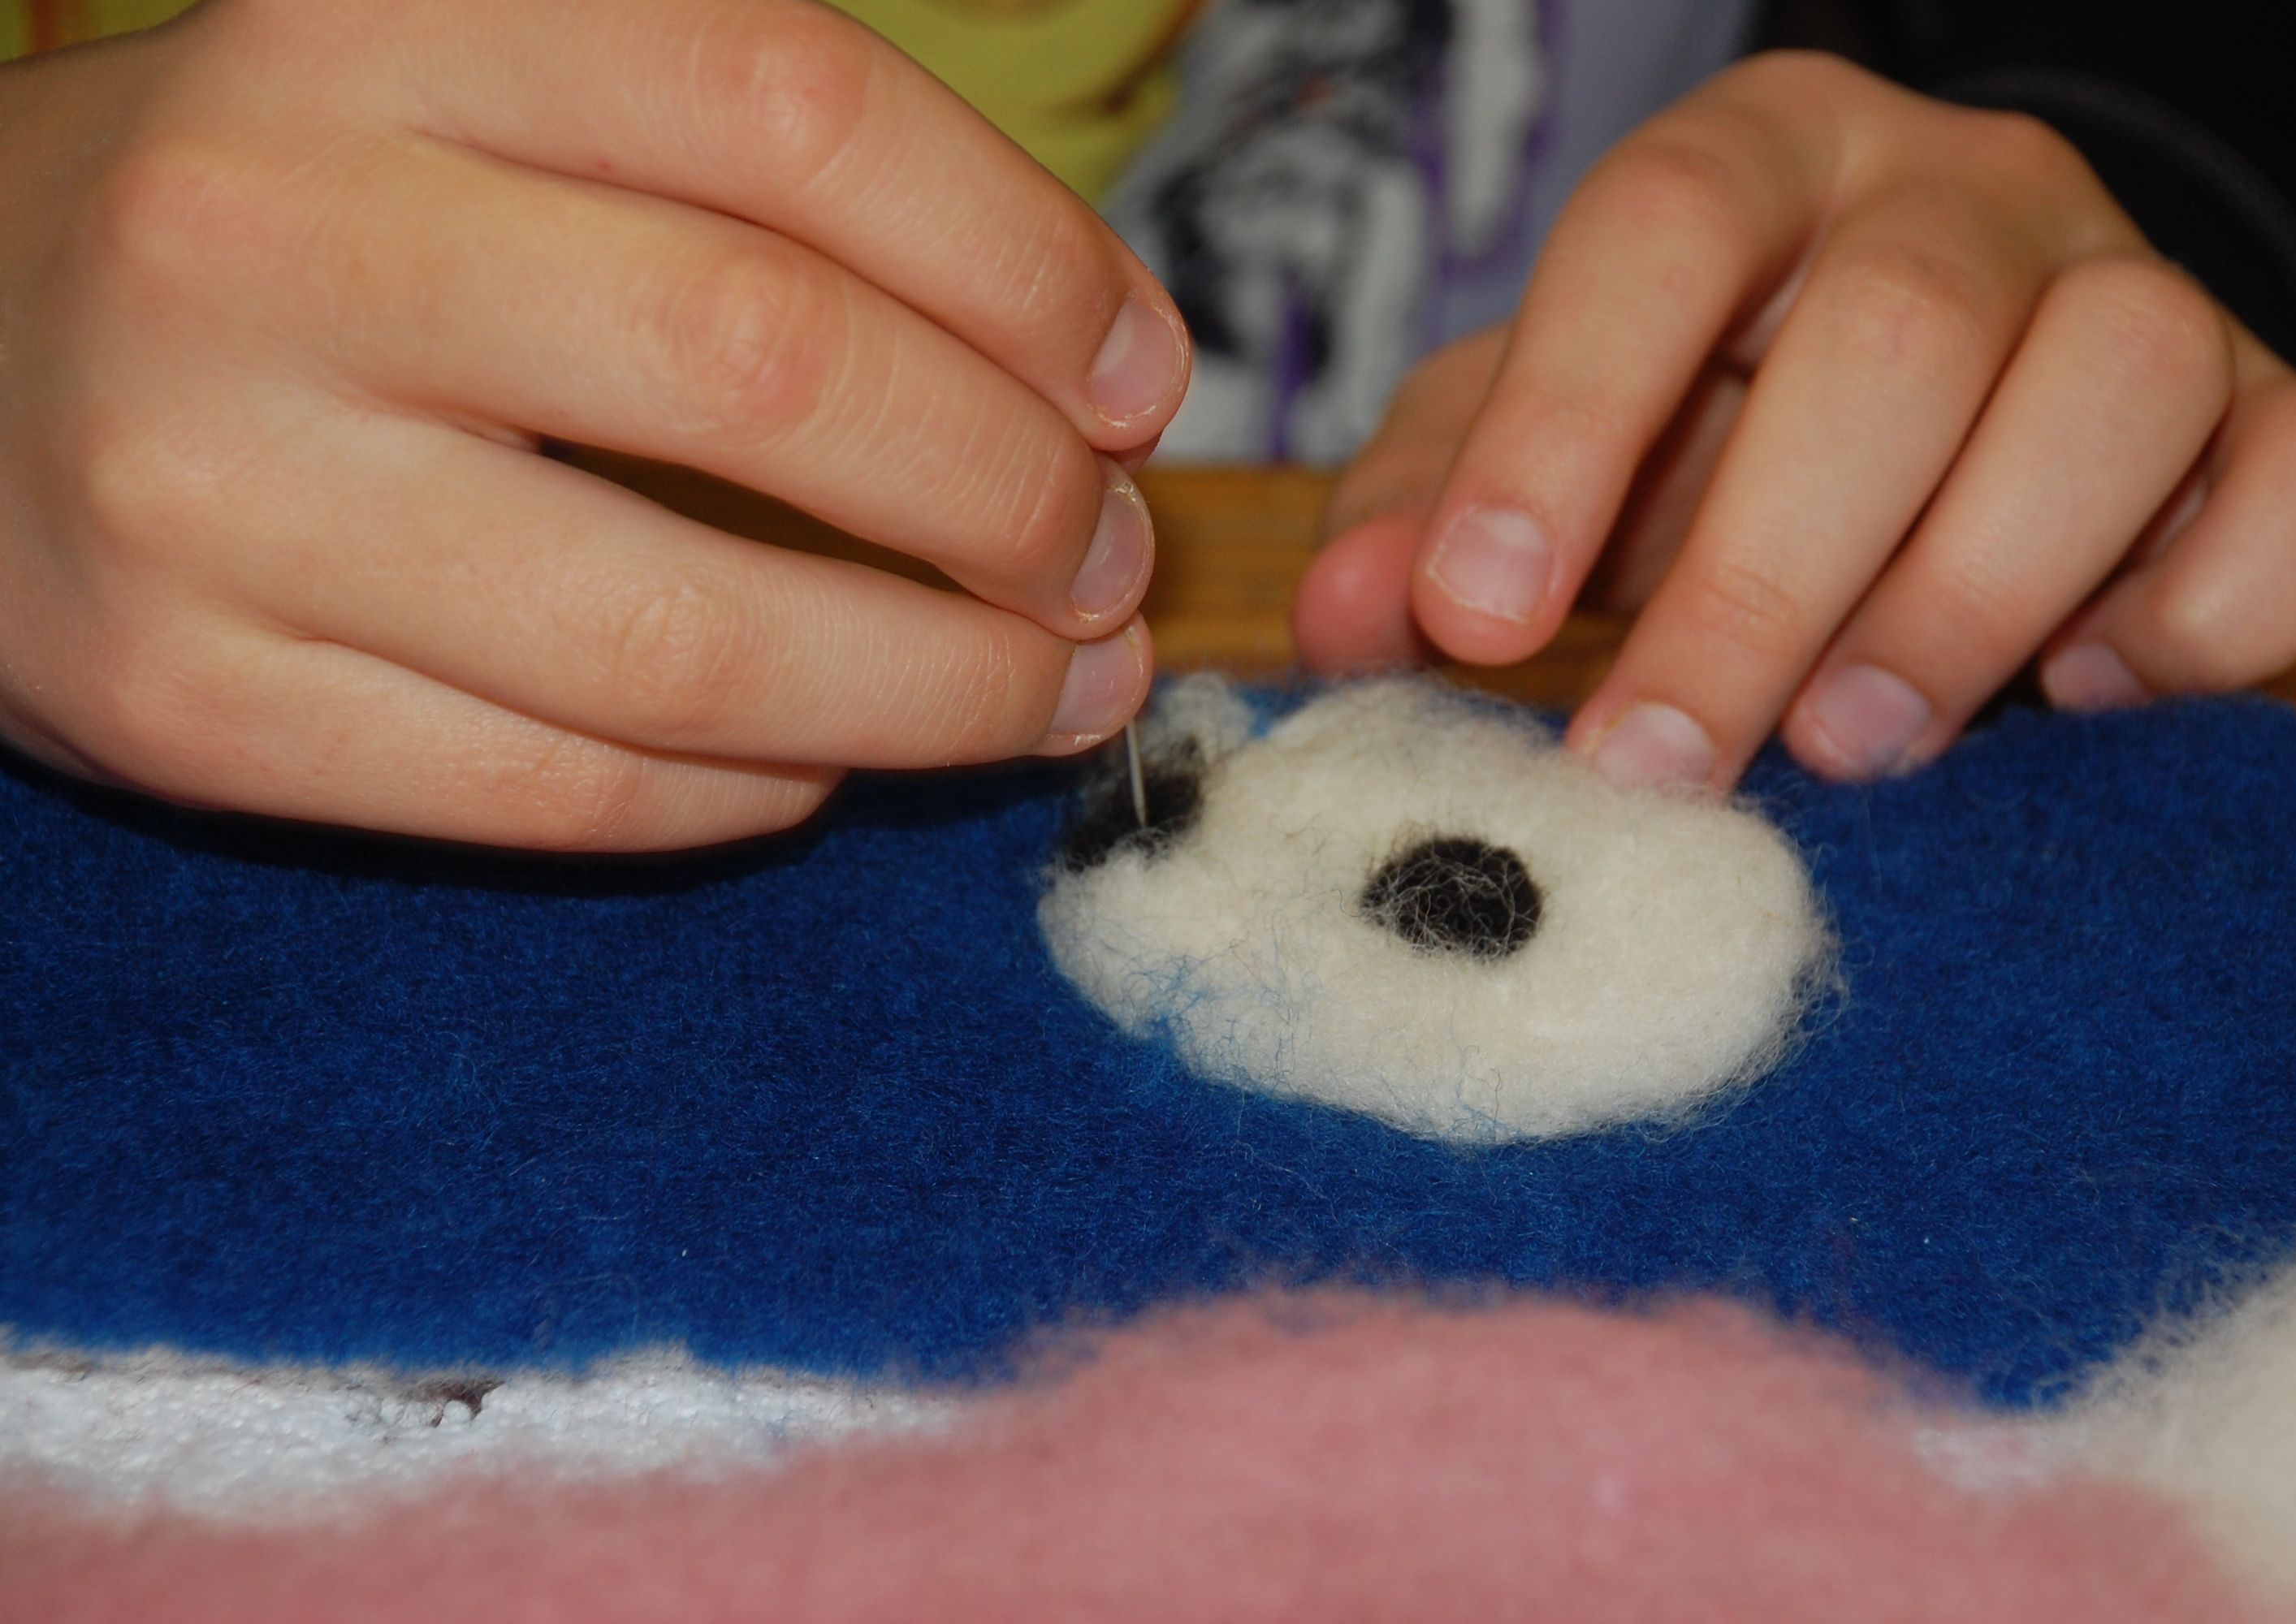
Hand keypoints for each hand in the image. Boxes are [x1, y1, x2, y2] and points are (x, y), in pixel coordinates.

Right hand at [0, 0, 1187, 847]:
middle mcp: (275, 232)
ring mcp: (212, 485)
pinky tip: (830, 757)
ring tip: (1053, 687)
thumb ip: (753, 184)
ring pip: (689, 641)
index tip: (1138, 383)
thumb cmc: (302, 232)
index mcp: (380, 20)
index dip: (1025, 265)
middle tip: (1109, 559)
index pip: (791, 106)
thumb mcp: (483, 101)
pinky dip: (758, 788)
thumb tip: (1088, 363)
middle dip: (1013, 497)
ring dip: (940, 688)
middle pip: (770, 370)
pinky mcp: (191, 703)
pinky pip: (568, 791)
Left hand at [1295, 52, 2295, 791]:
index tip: (1476, 622)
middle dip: (1761, 575)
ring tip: (1856, 747)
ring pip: (2123, 377)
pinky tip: (2085, 694)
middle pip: (1894, 331)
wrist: (1932, 419)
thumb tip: (1344, 627)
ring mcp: (2138, 290)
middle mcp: (1960, 193)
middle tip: (1657, 763)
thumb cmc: (1702, 437)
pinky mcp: (2279, 414)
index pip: (1657, 231)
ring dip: (1974, 595)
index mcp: (1758, 162)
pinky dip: (2209, 611)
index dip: (1562, 425)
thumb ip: (1432, 515)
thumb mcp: (1543, 453)